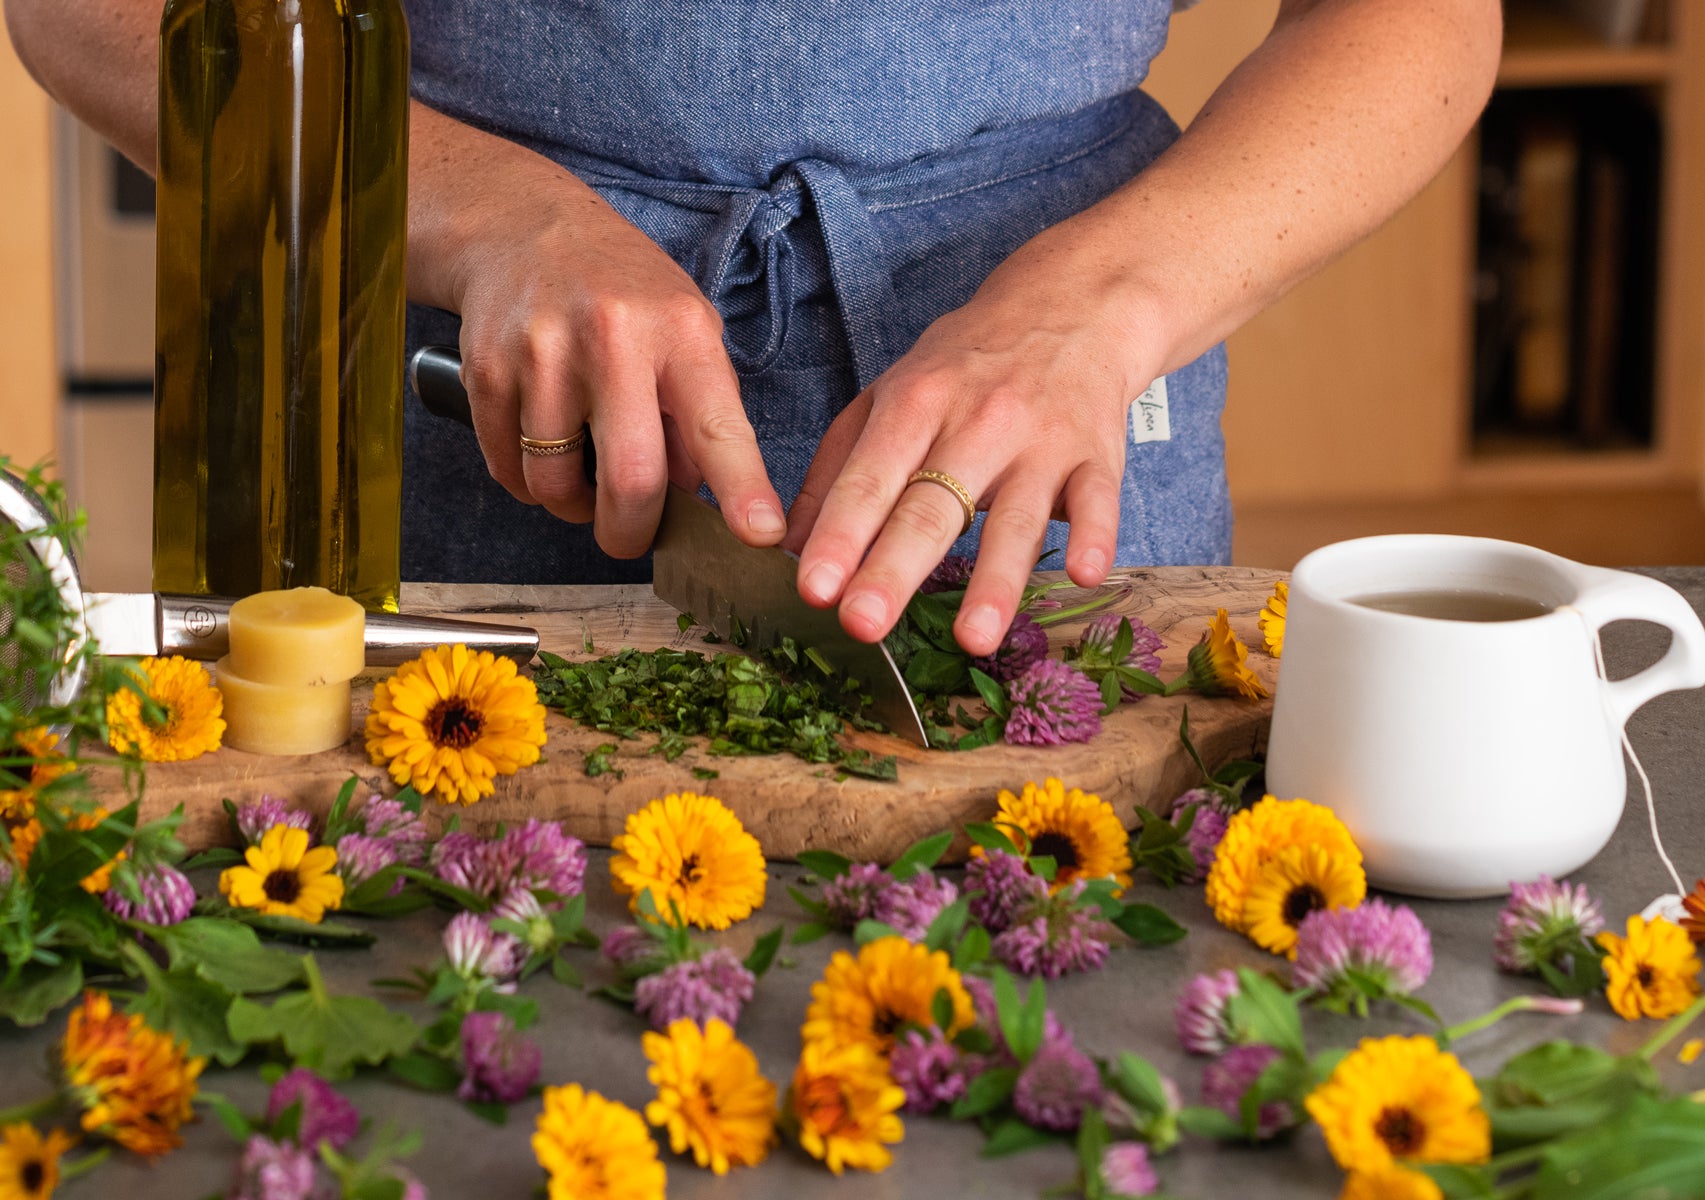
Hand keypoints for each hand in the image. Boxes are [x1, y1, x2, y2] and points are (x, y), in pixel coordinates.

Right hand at [411, 108, 784, 556]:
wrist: (523, 228)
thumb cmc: (622, 291)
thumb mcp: (685, 329)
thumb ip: (699, 412)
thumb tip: (694, 499)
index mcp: (680, 333)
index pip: (718, 426)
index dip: (742, 489)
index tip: (761, 536)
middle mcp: (613, 339)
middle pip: (630, 478)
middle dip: (631, 533)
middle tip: (629, 537)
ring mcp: (543, 354)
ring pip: (557, 485)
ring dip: (572, 506)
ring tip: (582, 475)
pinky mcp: (487, 370)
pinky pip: (508, 470)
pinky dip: (529, 483)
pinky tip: (544, 449)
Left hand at [786, 230, 1151, 656]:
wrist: (1071, 306)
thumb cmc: (966, 364)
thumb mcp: (889, 395)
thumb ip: (838, 467)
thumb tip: (791, 544)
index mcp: (913, 405)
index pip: (868, 480)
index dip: (840, 535)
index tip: (813, 589)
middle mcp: (975, 424)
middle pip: (930, 508)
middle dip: (893, 569)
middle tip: (861, 625)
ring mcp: (1040, 442)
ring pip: (1015, 519)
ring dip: (995, 581)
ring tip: (971, 640)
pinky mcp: (1096, 456)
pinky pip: (1098, 501)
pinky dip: (1096, 537)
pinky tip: (1084, 576)